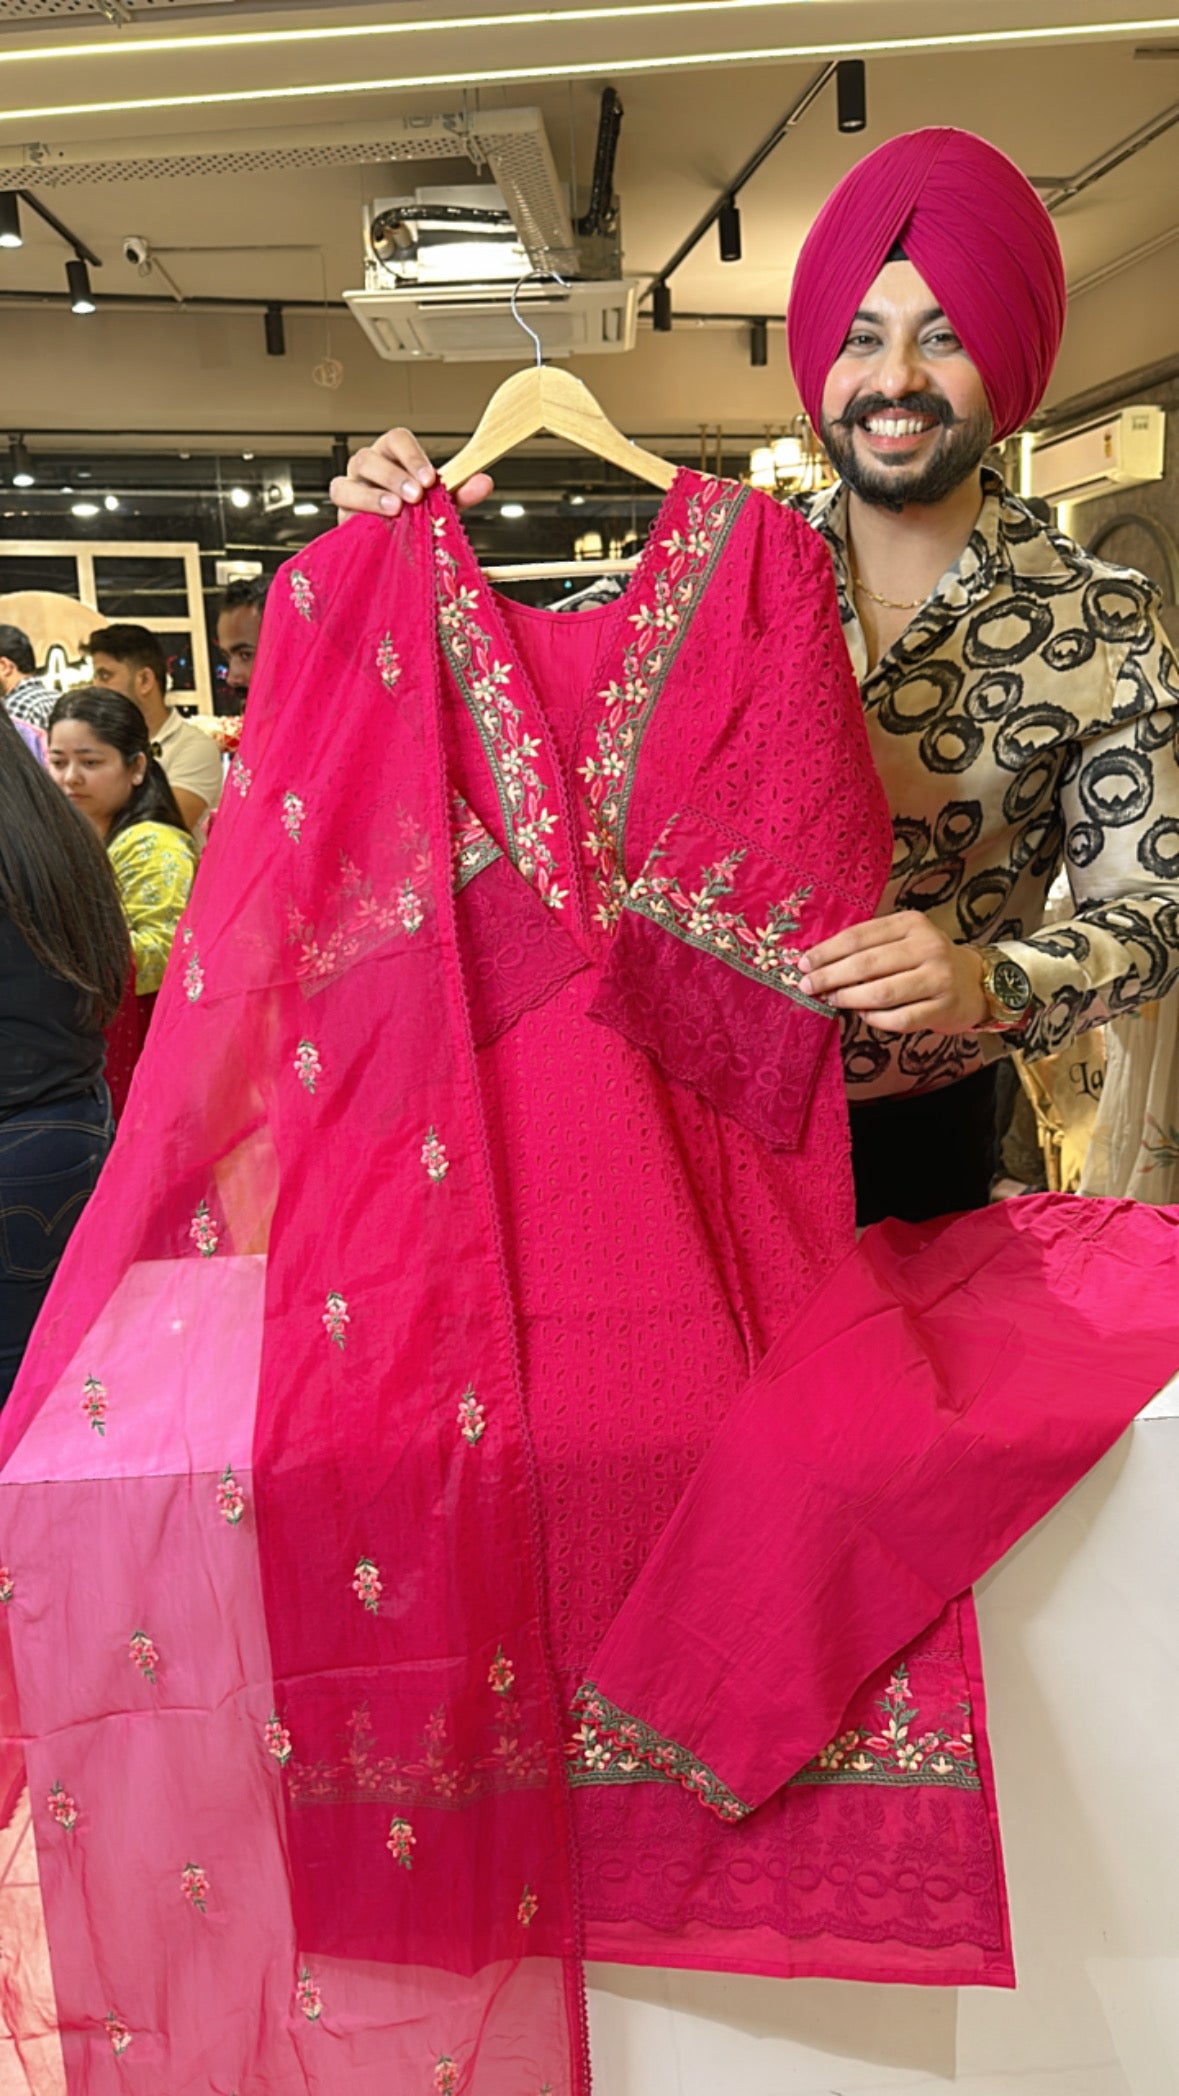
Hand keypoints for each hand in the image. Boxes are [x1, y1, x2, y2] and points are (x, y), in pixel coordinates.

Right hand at [330, 428, 493, 523]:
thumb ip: (460, 492)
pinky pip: (340, 509)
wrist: (395, 546)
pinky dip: (356, 512)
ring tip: (394, 509)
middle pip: (368, 457)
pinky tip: (374, 523)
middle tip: (415, 496)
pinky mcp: (342, 515)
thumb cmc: (415, 514)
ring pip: (346, 482)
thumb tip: (484, 481)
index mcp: (392, 456)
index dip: (412, 456)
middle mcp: (367, 468)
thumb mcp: (440, 503)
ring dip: (372, 496)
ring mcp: (350, 490)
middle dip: (393, 476)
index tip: (430, 479)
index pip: (396, 440)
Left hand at [798, 911, 988, 1034]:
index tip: (803, 964)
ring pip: (881, 993)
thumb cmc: (926, 961)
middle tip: (807, 987)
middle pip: (866, 964)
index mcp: (911, 923)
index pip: (859, 936)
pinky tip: (864, 1015)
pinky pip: (899, 1018)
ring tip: (833, 1001)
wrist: (975, 982)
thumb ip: (869, 947)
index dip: (827, 951)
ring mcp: (938, 977)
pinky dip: (875, 1019)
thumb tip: (818, 963)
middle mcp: (928, 946)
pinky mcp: (944, 1007)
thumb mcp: (903, 940)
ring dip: (849, 999)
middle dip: (830, 977)